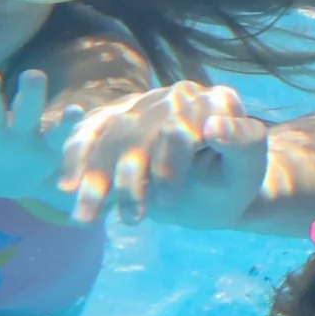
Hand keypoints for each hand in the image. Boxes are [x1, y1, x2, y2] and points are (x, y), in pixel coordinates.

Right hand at [59, 80, 269, 226]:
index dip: (169, 162)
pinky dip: (74, 161)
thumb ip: (243, 143)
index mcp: (214, 101)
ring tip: (85, 219)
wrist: (215, 193)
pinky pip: (88, 134)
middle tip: (131, 220)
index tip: (168, 201)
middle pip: (139, 130)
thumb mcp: (248, 170)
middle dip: (128, 179)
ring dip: (94, 178)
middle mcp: (177, 95)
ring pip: (109, 135)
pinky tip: (66, 188)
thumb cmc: (234, 182)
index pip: (180, 125)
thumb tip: (215, 126)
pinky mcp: (117, 119)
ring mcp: (144, 105)